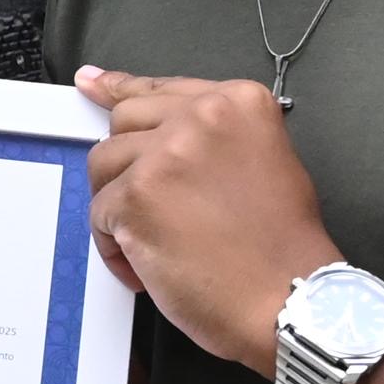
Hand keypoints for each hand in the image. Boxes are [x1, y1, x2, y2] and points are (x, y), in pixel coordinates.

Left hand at [78, 67, 342, 370]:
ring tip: (159, 242)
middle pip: (125, 122)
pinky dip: (116, 247)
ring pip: (104, 166)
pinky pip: (99, 214)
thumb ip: (213, 136)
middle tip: (145, 204)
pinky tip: (151, 267)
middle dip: (128, 165)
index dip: (121, 91)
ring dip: (120, 207)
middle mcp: (201, 117)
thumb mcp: (265, 162)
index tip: (94, 85)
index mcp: (238, 103)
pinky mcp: (135, 197)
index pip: (161, 90)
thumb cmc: (282, 248)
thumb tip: (160, 130)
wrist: (288, 299)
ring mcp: (165, 155)